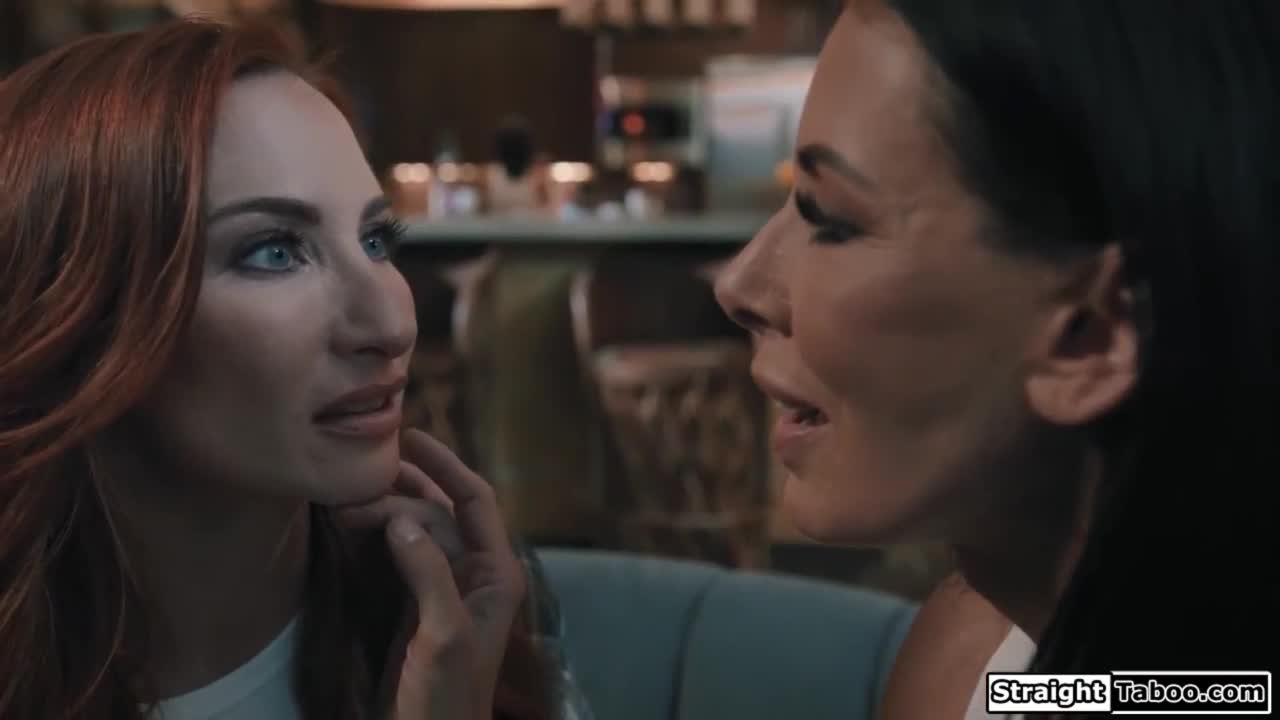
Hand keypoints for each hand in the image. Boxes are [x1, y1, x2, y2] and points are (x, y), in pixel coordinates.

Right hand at [337, 429, 525, 719]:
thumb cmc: (446, 698)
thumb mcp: (442, 634)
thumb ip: (427, 574)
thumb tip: (401, 520)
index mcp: (496, 574)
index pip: (476, 500)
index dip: (446, 464)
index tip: (409, 435)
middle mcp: (474, 573)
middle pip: (438, 512)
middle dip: (398, 494)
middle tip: (350, 485)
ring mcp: (443, 588)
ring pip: (414, 531)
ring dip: (380, 514)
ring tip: (340, 503)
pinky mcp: (415, 605)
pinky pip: (396, 556)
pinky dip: (373, 538)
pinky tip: (346, 525)